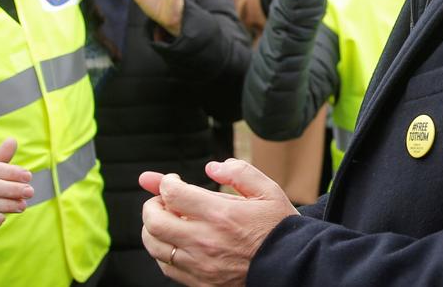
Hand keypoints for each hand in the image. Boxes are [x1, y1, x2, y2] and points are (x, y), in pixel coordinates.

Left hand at [140, 160, 297, 285]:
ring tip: (165, 220)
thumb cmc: (279, 227)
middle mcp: (206, 241)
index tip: (172, 180)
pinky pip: (166, 267)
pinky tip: (175, 242)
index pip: (173, 194)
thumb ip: (240, 172)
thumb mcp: (268, 191)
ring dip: (152, 229)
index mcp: (221, 214)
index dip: (165, 182)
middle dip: (151, 205)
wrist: (291, 266)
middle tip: (160, 200)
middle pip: (155, 222)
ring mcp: (200, 264)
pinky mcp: (201, 282)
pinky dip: (163, 252)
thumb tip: (212, 167)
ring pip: (155, 246)